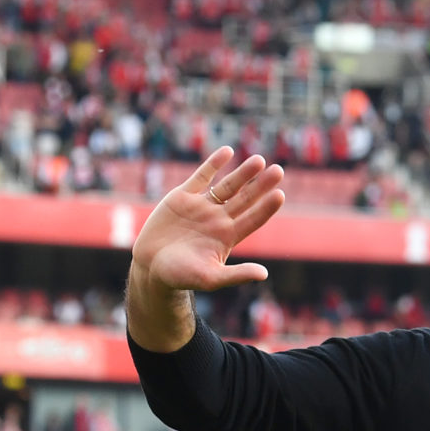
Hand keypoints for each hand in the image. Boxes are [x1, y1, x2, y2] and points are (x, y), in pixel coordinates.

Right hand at [131, 146, 284, 293]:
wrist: (150, 267)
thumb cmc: (180, 277)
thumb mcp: (210, 278)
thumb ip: (236, 274)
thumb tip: (264, 274)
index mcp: (228, 237)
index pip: (253, 219)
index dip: (266, 208)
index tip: (279, 195)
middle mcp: (219, 219)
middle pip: (245, 199)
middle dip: (261, 185)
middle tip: (279, 171)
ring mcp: (202, 206)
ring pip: (227, 186)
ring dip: (243, 173)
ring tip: (259, 160)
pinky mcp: (183, 196)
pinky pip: (202, 176)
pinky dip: (214, 163)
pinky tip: (228, 151)